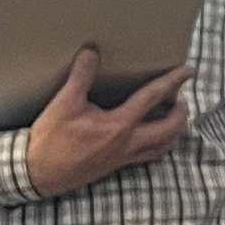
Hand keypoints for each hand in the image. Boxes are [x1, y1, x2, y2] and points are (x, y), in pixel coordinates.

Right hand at [22, 51, 191, 197]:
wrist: (37, 173)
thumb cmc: (51, 138)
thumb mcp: (65, 102)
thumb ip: (82, 75)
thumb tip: (91, 51)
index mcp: (119, 125)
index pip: (153, 98)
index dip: (172, 81)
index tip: (187, 71)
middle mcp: (128, 144)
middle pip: (169, 129)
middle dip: (181, 112)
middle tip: (181, 97)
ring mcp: (123, 158)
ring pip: (162, 147)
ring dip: (173, 131)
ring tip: (173, 116)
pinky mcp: (115, 166)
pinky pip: (147, 157)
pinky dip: (158, 146)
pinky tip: (152, 138)